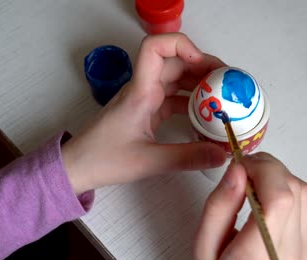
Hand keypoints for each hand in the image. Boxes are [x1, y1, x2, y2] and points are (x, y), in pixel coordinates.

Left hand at [62, 33, 226, 194]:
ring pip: (176, 79)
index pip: (155, 48)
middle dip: (203, 67)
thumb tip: (222, 155)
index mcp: (140, 91)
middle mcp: (144, 88)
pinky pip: (174, 97)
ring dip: (200, 83)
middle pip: (175, 62)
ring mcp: (145, 98)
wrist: (77, 167)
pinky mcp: (147, 110)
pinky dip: (192, 101)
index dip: (182, 46)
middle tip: (229, 83)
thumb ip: (187, 158)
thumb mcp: (148, 161)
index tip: (205, 66)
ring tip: (224, 96)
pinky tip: (207, 114)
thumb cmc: (104, 159)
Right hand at [194, 152, 306, 259]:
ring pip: (304, 192)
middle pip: (295, 189)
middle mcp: (289, 251)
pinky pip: (306, 205)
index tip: (240, 165)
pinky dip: (287, 189)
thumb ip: (218, 208)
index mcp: (259, 254)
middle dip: (267, 167)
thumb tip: (236, 171)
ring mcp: (304, 249)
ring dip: (278, 176)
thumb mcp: (204, 249)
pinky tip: (265, 196)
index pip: (280, 198)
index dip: (262, 170)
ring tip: (252, 181)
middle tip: (242, 170)